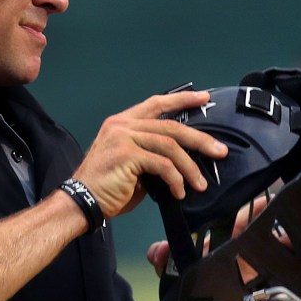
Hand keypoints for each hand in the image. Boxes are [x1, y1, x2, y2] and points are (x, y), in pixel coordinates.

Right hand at [73, 91, 227, 218]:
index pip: (156, 104)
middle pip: (171, 126)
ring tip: (201, 184)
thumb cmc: (106, 187)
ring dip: (190, 167)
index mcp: (122, 123)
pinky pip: (162, 164)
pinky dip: (175, 179)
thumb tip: (181, 162)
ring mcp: (123, 138)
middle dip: (200, 139)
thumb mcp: (132, 165)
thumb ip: (152, 155)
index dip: (182, 99)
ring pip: (170, 145)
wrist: (82, 202)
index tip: (204, 98)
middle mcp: (122, 125)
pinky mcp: (127, 155)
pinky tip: (179, 192)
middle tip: (219, 151)